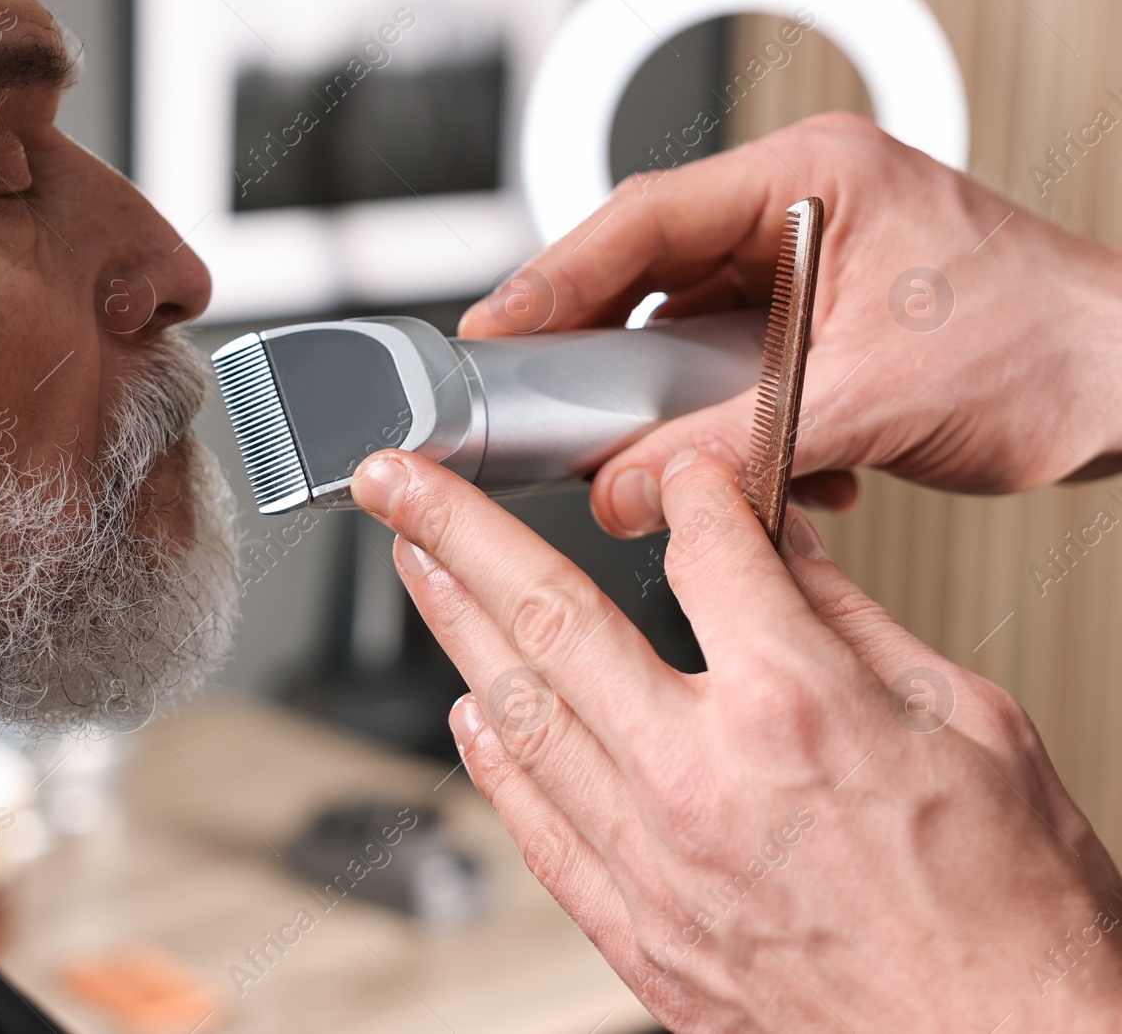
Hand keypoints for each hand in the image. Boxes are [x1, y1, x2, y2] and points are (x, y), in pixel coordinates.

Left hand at [351, 446, 1121, 1031]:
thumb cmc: (1012, 919)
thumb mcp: (972, 726)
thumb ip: (852, 624)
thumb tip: (780, 551)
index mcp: (796, 706)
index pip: (702, 551)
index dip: (681, 490)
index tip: (668, 474)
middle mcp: (700, 777)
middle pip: (550, 612)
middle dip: (458, 529)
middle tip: (399, 481)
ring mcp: (654, 862)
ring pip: (518, 711)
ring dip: (450, 625)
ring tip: (413, 565)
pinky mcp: (638, 934)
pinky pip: (535, 827)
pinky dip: (491, 759)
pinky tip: (467, 708)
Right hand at [458, 113, 1121, 536]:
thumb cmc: (1052, 348)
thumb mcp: (873, 398)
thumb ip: (736, 446)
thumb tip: (630, 487)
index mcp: (812, 179)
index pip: (645, 217)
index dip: (557, 276)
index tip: (497, 328)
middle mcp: (800, 214)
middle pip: (651, 275)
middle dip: (610, 356)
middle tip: (552, 410)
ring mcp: (805, 271)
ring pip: (686, 337)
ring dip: (680, 408)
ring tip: (676, 457)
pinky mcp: (814, 329)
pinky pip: (732, 376)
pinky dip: (734, 430)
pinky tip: (776, 469)